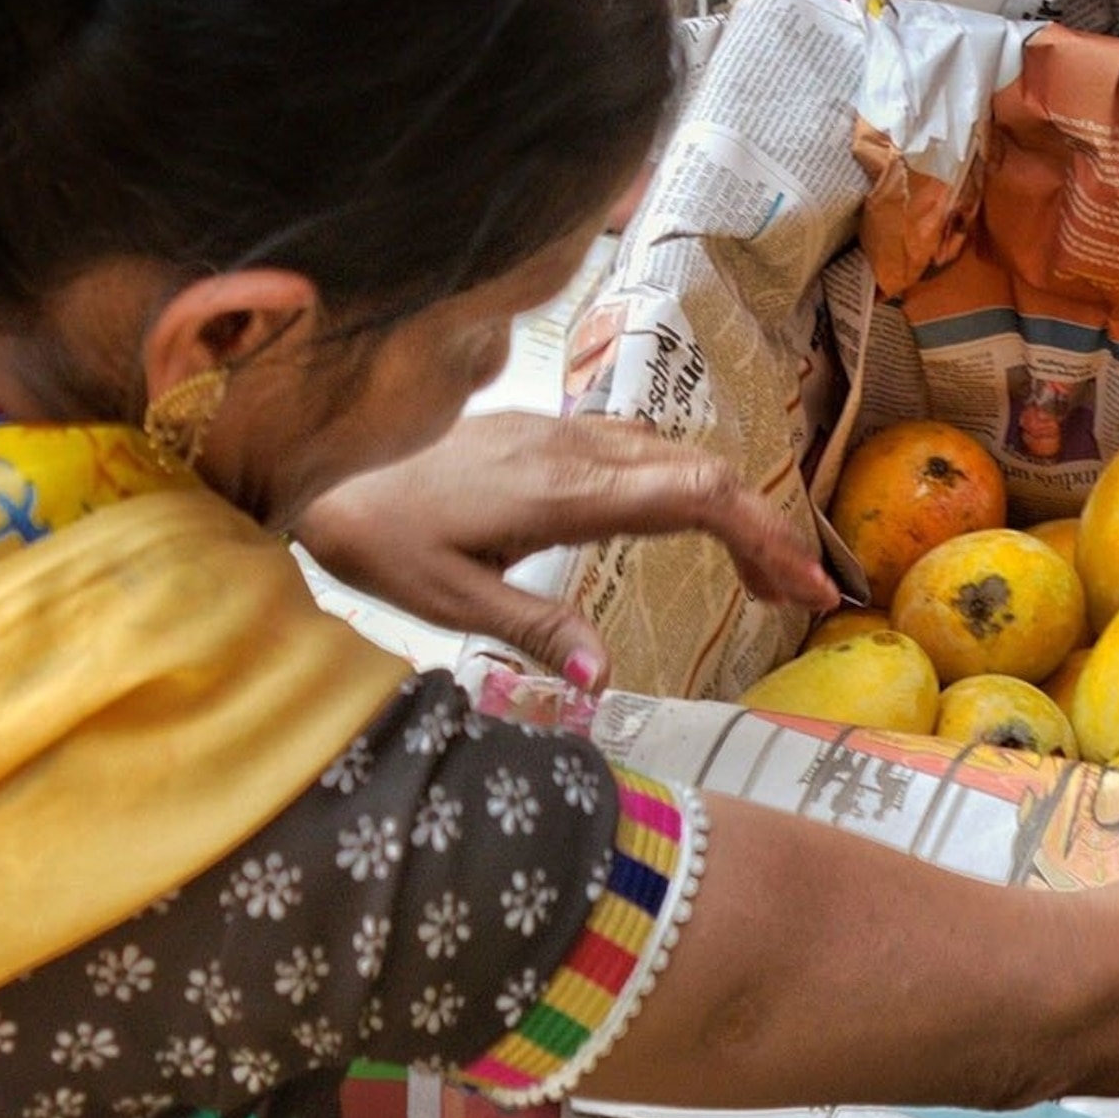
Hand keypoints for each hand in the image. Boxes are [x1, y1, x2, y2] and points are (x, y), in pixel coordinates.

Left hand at [292, 413, 837, 684]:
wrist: (313, 465)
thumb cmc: (374, 537)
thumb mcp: (449, 600)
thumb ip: (536, 632)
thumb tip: (608, 683)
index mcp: (562, 492)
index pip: (695, 496)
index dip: (763, 538)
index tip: (805, 589)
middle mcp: (574, 449)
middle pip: (704, 473)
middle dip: (765, 533)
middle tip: (800, 598)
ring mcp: (561, 434)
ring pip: (676, 457)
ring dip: (729, 510)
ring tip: (758, 575)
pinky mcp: (544, 435)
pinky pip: (640, 450)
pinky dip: (686, 489)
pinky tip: (686, 527)